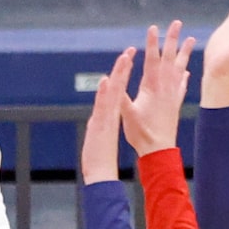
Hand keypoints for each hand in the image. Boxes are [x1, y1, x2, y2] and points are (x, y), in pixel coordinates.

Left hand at [81, 50, 132, 185]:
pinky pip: (104, 106)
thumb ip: (101, 125)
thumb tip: (100, 118)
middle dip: (123, 68)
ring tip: (124, 58)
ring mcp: (105, 120)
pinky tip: (107, 80)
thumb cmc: (99, 160)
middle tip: (129, 51)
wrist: (100, 176)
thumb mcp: (100, 137)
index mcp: (109, 118)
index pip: (116, 92)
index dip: (121, 75)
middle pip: (117, 88)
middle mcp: (109, 116)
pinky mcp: (101, 126)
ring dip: (119, 75)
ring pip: (113, 94)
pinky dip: (105, 93)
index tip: (125, 58)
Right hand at [117, 23, 190, 155]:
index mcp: (151, 87)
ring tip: (191, 39)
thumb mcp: (126, 114)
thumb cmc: (141, 133)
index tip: (153, 27)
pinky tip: (187, 72)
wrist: (159, 149)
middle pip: (169, 57)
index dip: (152, 42)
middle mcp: (164, 87)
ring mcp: (172, 94)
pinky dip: (184, 76)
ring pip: (180, 67)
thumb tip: (110, 80)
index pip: (152, 59)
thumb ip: (120, 97)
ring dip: (184, 52)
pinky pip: (182, 85)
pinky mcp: (175, 103)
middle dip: (172, 39)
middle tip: (177, 23)